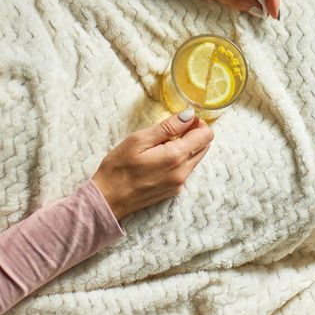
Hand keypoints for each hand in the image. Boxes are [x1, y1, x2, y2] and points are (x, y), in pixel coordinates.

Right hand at [91, 109, 214, 219]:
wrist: (108, 199)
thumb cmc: (119, 167)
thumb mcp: (140, 140)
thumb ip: (168, 127)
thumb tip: (189, 115)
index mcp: (176, 157)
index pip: (206, 136)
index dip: (198, 123)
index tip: (184, 120)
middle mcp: (183, 172)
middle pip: (204, 147)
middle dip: (195, 134)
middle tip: (174, 128)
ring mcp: (179, 184)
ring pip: (196, 158)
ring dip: (187, 146)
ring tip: (163, 142)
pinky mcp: (173, 190)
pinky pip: (186, 170)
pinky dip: (180, 159)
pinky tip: (160, 157)